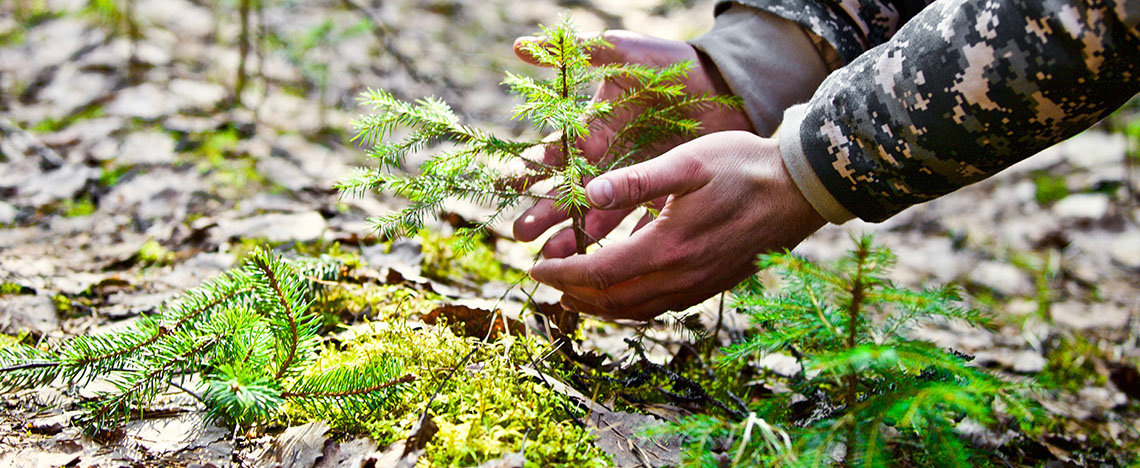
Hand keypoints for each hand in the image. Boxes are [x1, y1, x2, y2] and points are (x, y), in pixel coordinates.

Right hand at [511, 30, 753, 257]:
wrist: (724, 83)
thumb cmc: (670, 64)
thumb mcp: (624, 52)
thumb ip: (580, 51)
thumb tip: (521, 47)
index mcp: (593, 130)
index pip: (554, 154)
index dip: (530, 170)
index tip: (507, 186)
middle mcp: (607, 161)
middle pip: (568, 192)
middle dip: (544, 212)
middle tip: (521, 234)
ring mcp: (634, 181)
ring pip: (598, 215)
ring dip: (574, 236)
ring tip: (553, 256)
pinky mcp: (663, 195)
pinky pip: (640, 223)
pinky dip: (625, 242)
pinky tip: (607, 263)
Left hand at [528, 131, 824, 320]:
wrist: (798, 190)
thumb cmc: (742, 167)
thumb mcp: (687, 163)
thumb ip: (635, 181)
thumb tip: (589, 193)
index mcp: (668, 247)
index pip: (600, 273)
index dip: (562, 273)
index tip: (534, 267)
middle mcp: (681, 277)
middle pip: (614, 301)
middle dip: (574, 294)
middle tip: (546, 283)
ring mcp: (698, 286)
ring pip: (637, 310)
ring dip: (600, 306)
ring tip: (574, 296)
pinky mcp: (712, 285)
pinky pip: (661, 308)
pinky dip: (631, 306)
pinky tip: (623, 293)